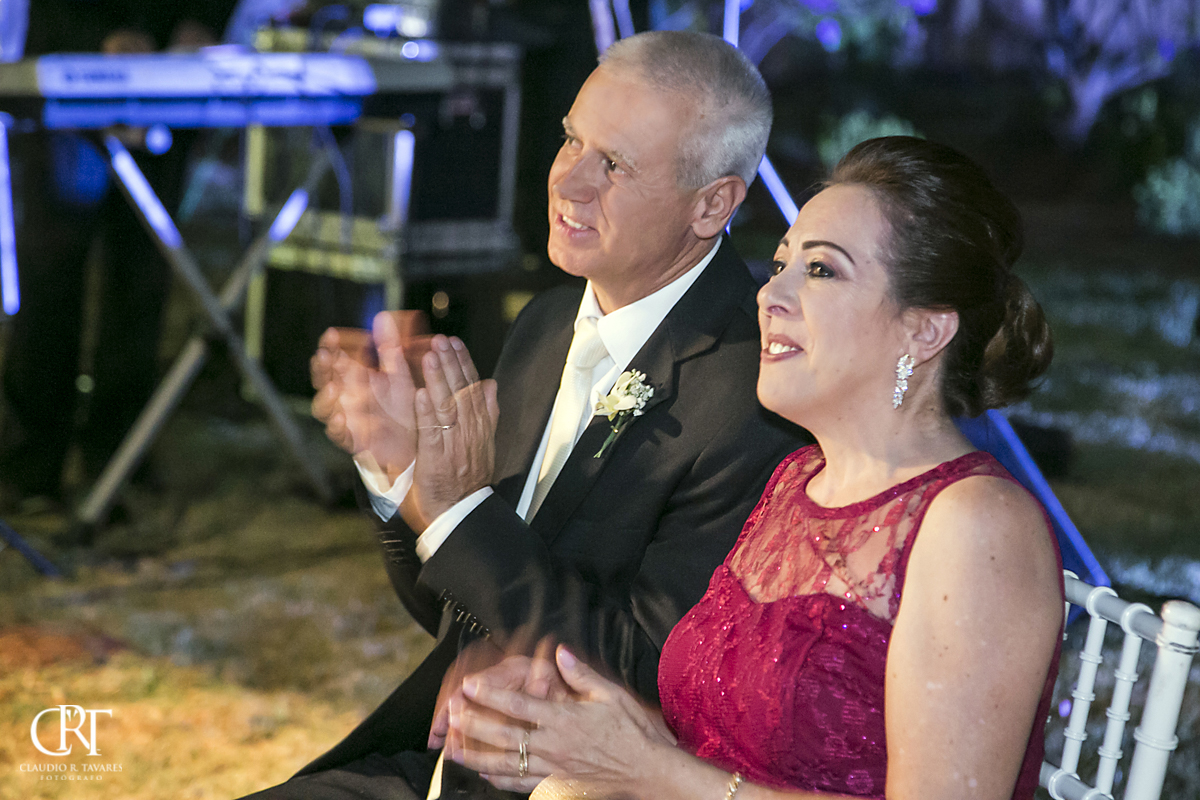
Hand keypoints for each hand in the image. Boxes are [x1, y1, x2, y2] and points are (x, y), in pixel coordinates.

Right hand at [311, 311, 430, 480]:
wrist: (414, 441)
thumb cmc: (403, 406)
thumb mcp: (399, 374)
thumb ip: (390, 348)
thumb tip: (382, 317)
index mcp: (354, 376)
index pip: (334, 356)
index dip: (330, 346)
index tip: (332, 335)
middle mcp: (345, 395)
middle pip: (323, 379)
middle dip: (322, 367)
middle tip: (325, 355)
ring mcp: (345, 416)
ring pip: (324, 406)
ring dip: (326, 396)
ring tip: (335, 388)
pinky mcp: (351, 438)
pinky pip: (337, 433)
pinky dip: (337, 426)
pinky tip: (342, 418)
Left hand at [400, 336, 498, 529]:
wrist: (461, 513)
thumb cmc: (467, 480)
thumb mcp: (484, 443)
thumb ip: (488, 413)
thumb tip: (491, 384)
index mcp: (480, 428)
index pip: (473, 388)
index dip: (464, 363)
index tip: (455, 343)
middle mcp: (470, 433)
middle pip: (462, 392)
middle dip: (451, 364)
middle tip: (441, 341)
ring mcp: (454, 446)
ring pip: (448, 407)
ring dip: (439, 380)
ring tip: (431, 357)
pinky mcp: (437, 459)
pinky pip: (433, 433)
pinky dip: (427, 413)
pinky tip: (421, 394)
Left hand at [450, 646, 675, 793]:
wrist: (646, 769)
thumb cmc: (630, 731)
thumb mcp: (611, 695)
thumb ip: (581, 675)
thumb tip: (560, 653)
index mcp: (564, 718)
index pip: (518, 705)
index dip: (490, 695)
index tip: (470, 686)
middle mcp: (554, 744)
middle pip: (504, 735)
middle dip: (474, 725)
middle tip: (452, 715)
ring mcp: (553, 767)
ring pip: (507, 763)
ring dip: (478, 757)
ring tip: (454, 751)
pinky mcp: (557, 784)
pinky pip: (523, 783)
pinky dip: (501, 780)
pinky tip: (487, 775)